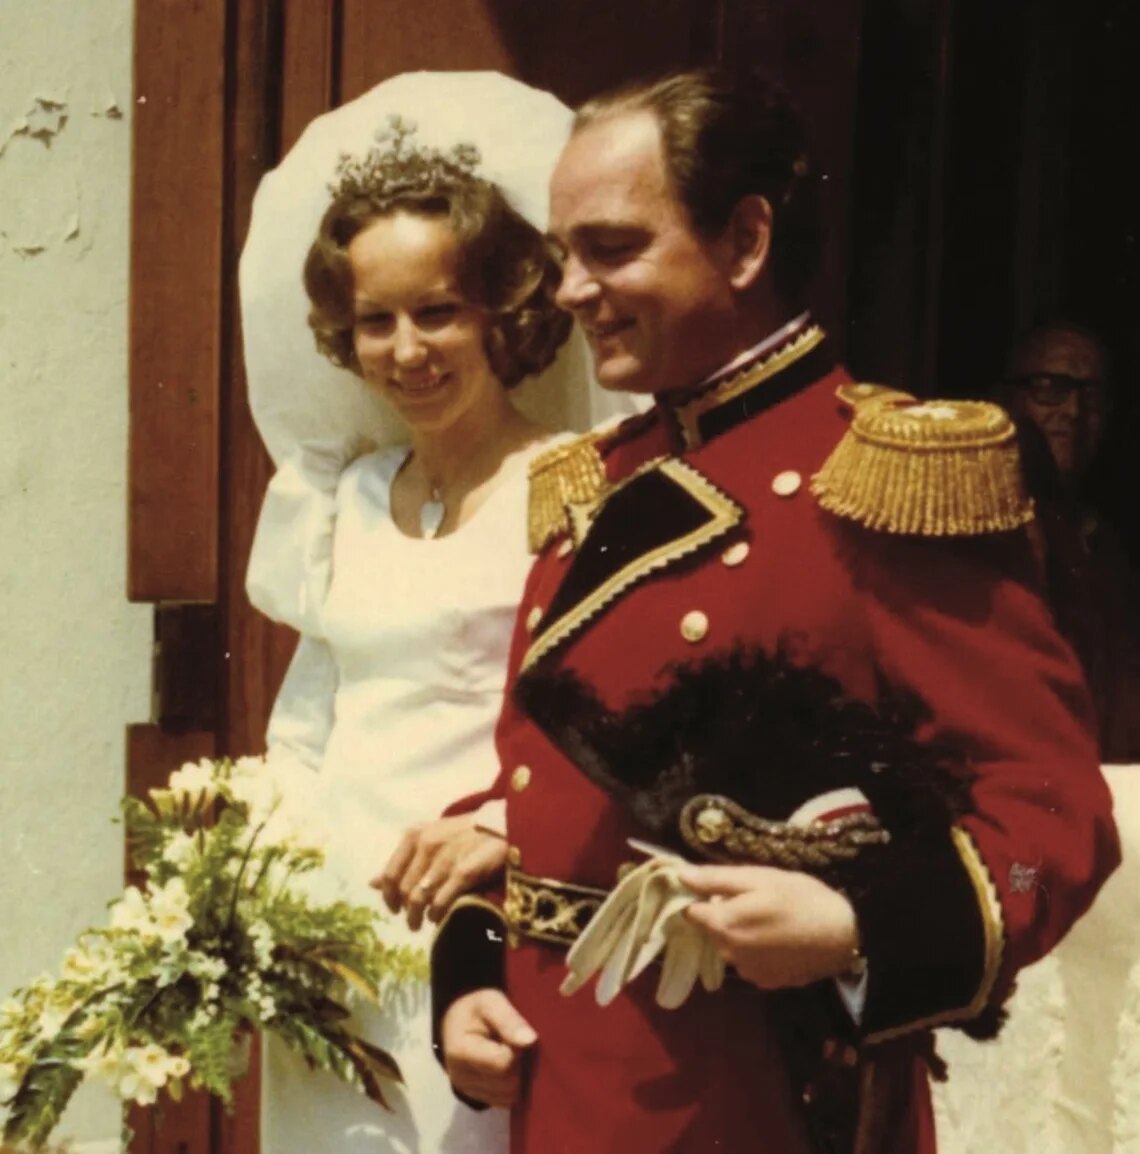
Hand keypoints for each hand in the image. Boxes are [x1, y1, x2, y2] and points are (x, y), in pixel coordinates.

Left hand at [371, 815, 507, 930]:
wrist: (499, 825)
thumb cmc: (461, 834)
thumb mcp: (429, 838)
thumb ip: (403, 860)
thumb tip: (373, 883)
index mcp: (415, 835)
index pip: (390, 875)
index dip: (390, 896)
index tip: (395, 909)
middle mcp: (427, 844)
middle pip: (405, 890)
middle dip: (407, 910)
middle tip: (413, 921)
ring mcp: (446, 858)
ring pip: (420, 899)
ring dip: (419, 916)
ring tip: (424, 922)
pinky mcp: (465, 872)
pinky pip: (441, 902)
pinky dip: (437, 914)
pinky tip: (440, 916)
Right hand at [441, 989, 536, 1106]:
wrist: (457, 1019)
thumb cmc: (476, 1009)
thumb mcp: (491, 1003)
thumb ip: (509, 1020)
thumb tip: (530, 1040)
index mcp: (461, 1052)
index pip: (505, 1064)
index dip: (518, 1050)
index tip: (514, 1034)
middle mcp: (460, 1078)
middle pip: (508, 1084)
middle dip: (519, 1064)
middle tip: (514, 1044)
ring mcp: (468, 1091)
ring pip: (509, 1097)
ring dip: (518, 1077)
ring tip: (511, 1054)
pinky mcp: (476, 1097)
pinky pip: (504, 1102)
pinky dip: (512, 1087)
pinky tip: (508, 1067)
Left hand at [678, 864, 858, 989]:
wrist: (843, 936)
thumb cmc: (800, 898)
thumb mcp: (758, 878)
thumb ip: (715, 878)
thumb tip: (681, 875)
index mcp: (723, 925)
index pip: (690, 912)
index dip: (700, 897)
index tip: (719, 888)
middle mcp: (728, 954)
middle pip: (711, 929)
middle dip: (724, 914)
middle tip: (754, 899)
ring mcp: (747, 972)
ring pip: (730, 945)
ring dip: (740, 932)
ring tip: (769, 918)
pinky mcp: (766, 983)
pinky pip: (748, 960)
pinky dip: (756, 949)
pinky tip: (778, 938)